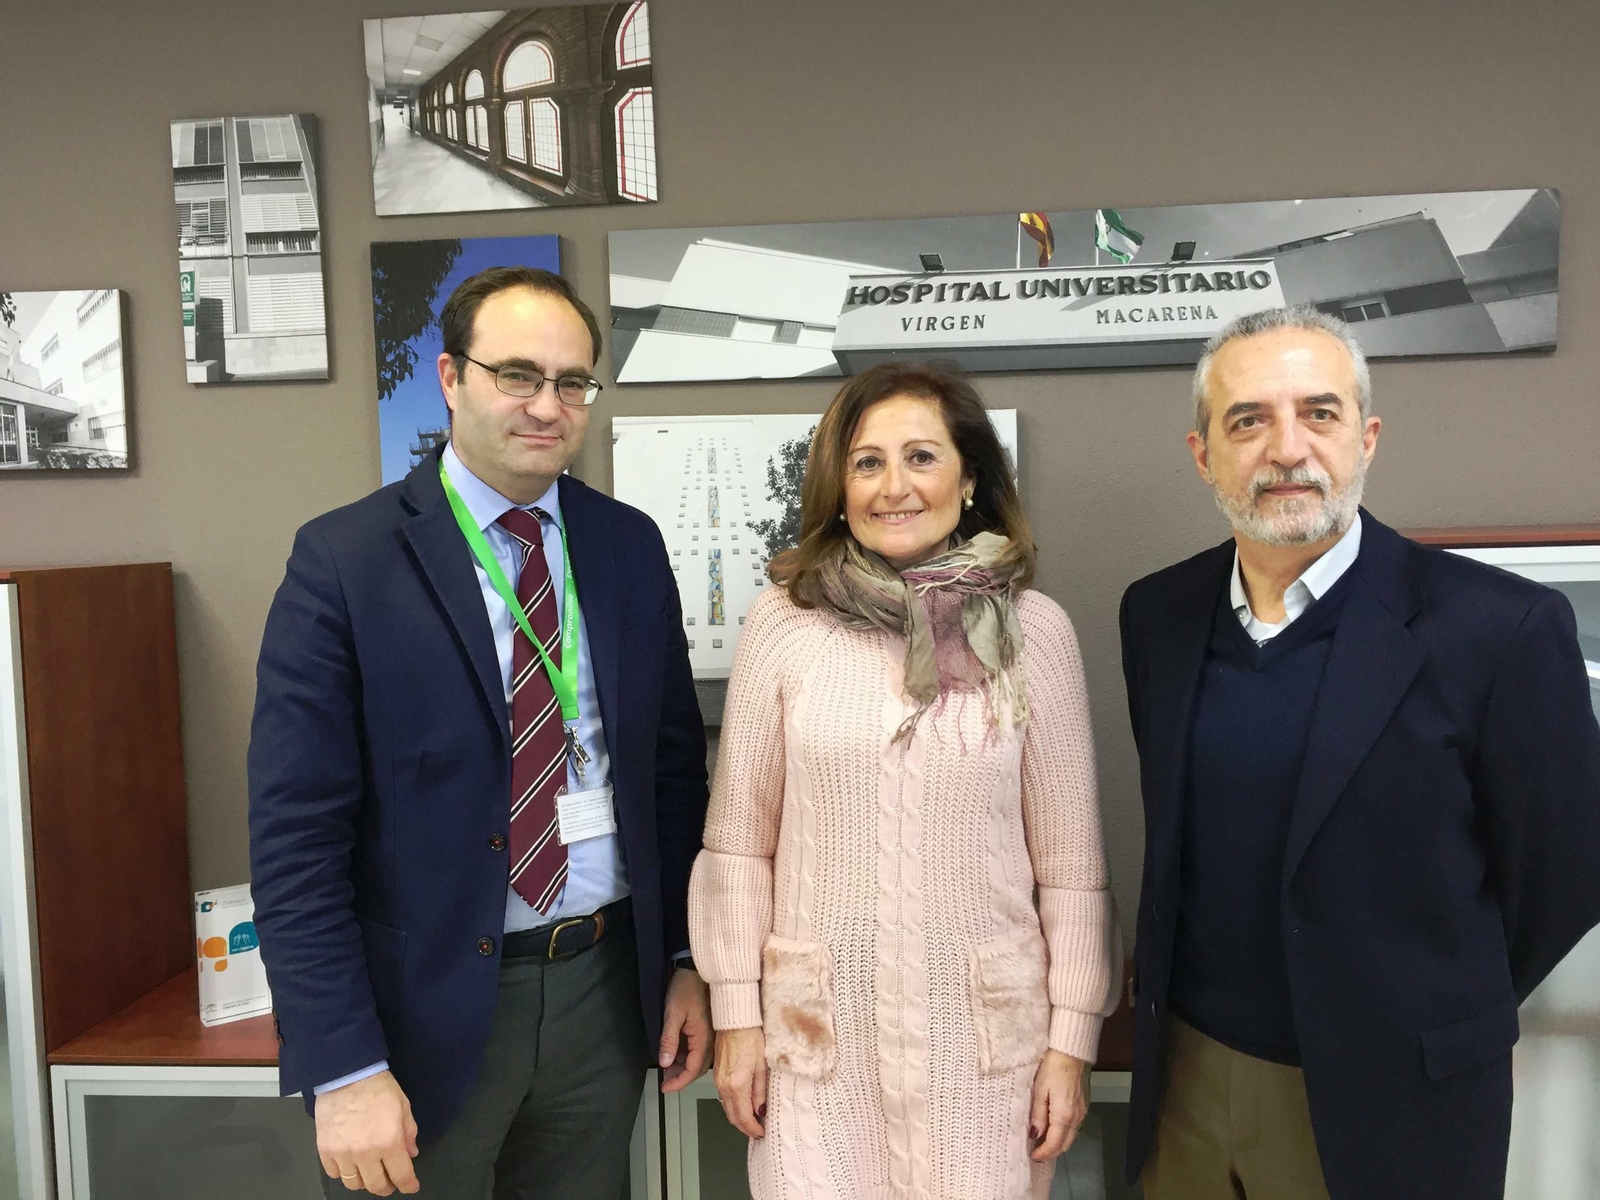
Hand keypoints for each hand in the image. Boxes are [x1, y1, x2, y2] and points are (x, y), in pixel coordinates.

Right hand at [315, 1069, 419, 1194]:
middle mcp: (365, 1153)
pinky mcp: (325, 1150)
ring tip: (369, 1173)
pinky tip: (350, 1164)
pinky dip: (343, 1173)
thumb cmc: (376, 1087)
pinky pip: (334, 1173)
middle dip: (386, 1187)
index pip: (401, 1175)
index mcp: (389, 1142)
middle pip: (376, 1185)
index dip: (408, 1184)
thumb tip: (410, 1153)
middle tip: (390, 1183)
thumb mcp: (403, 1107)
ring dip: (364, 1182)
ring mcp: (343, 1153)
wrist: (347, 1074)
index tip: (410, 1186)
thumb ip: (409, 1134)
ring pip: (353, 1184)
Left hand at [659, 968, 712, 1093]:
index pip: (694, 1070)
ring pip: (698, 1060)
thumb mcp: (673, 1014)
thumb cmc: (684, 989)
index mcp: (704, 1038)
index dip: (679, 1082)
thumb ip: (669, 1040)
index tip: (664, 1088)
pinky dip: (686, 1057)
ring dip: (683, 1068)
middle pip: (698, 1068)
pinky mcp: (705, 1029)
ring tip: (666, 1071)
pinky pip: (698, 1050)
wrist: (694, 970)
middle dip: (681, 1077)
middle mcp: (710, 1040)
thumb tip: (665, 1064)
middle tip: (663, 1081)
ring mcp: (709, 1035)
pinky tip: (674, 1056)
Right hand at [713, 1027, 767, 1137]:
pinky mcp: (717, 1074)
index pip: (744, 1116)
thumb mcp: (762, 1066)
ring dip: (739, 1117)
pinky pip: (723, 1097)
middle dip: (745, 1127)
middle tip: (758, 1131)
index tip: (762, 1133)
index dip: (753, 1128)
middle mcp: (724, 1085)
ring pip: (727, 1108)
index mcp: (737, 1084)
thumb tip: (761, 1110)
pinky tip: (743, 1104)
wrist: (734, 1021)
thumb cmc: (750, 1037)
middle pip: (733, 1116)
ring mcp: (718, 1080)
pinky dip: (733, 1106)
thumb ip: (761, 1091)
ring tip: (753, 1120)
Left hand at [1028, 1049, 1089, 1161]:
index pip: (1054, 1144)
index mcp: (1064, 1116)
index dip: (1043, 1154)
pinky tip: (1055, 1129)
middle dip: (1051, 1152)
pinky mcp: (1084, 1105)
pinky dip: (1064, 1133)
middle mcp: (1076, 1117)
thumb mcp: (1039, 1091)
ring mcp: (1082, 1112)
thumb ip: (1038, 1115)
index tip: (1033, 1156)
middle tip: (1037, 1153)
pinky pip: (1075, 1127)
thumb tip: (1035, 1135)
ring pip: (1071, 1137)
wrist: (1072, 1051)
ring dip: (1058, 1143)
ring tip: (1043, 1143)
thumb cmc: (1054, 1067)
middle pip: (1065, 1144)